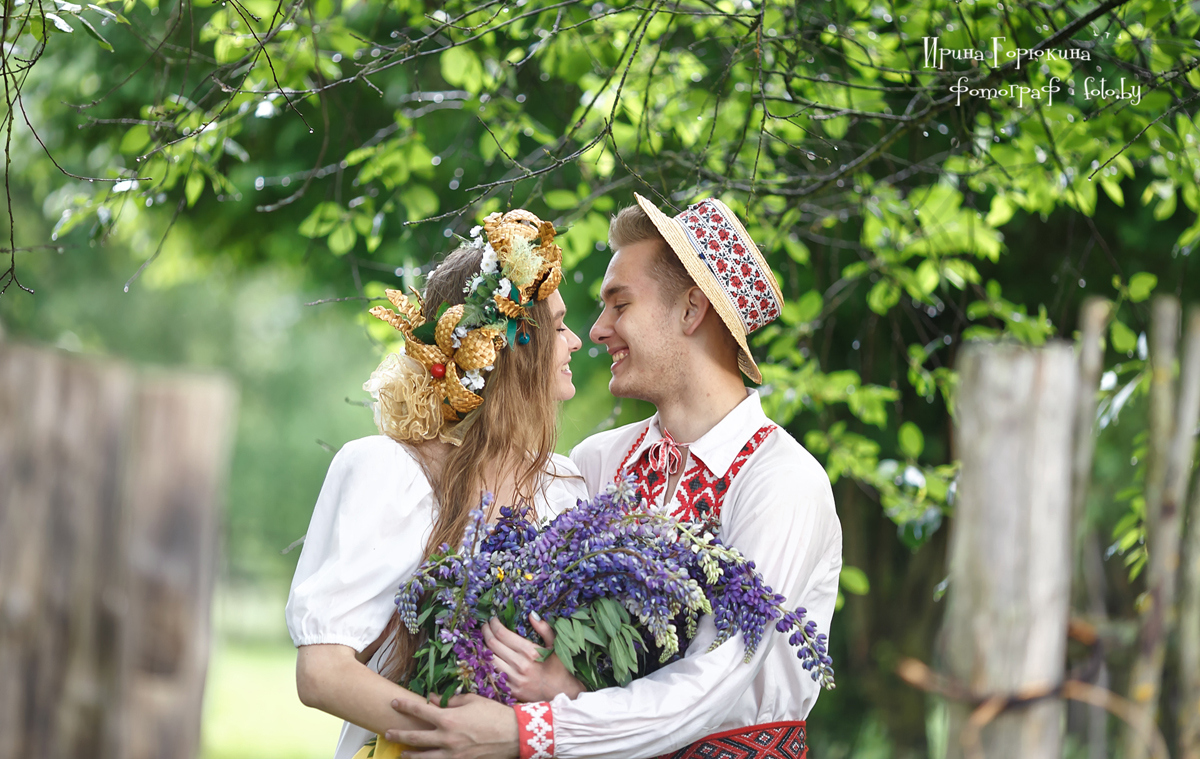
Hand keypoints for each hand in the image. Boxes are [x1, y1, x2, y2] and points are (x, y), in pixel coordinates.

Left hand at [386, 693, 517, 758]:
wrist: (514, 735)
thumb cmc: (494, 714)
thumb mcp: (472, 701)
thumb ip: (450, 701)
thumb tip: (432, 700)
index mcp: (449, 719)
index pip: (420, 711)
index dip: (404, 706)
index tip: (394, 703)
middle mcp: (447, 739)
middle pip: (415, 738)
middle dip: (399, 735)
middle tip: (387, 733)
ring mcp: (453, 755)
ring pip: (424, 757)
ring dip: (410, 755)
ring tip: (402, 753)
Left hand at [483, 614, 586, 701]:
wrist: (562, 693)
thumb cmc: (559, 667)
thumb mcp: (555, 645)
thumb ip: (544, 628)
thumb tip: (531, 615)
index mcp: (530, 652)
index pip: (503, 634)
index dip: (494, 624)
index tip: (492, 620)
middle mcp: (519, 665)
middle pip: (492, 644)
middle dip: (486, 632)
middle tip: (485, 626)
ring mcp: (514, 679)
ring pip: (489, 660)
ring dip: (483, 648)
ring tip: (484, 640)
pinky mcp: (511, 691)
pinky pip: (492, 675)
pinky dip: (487, 665)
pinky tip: (487, 658)